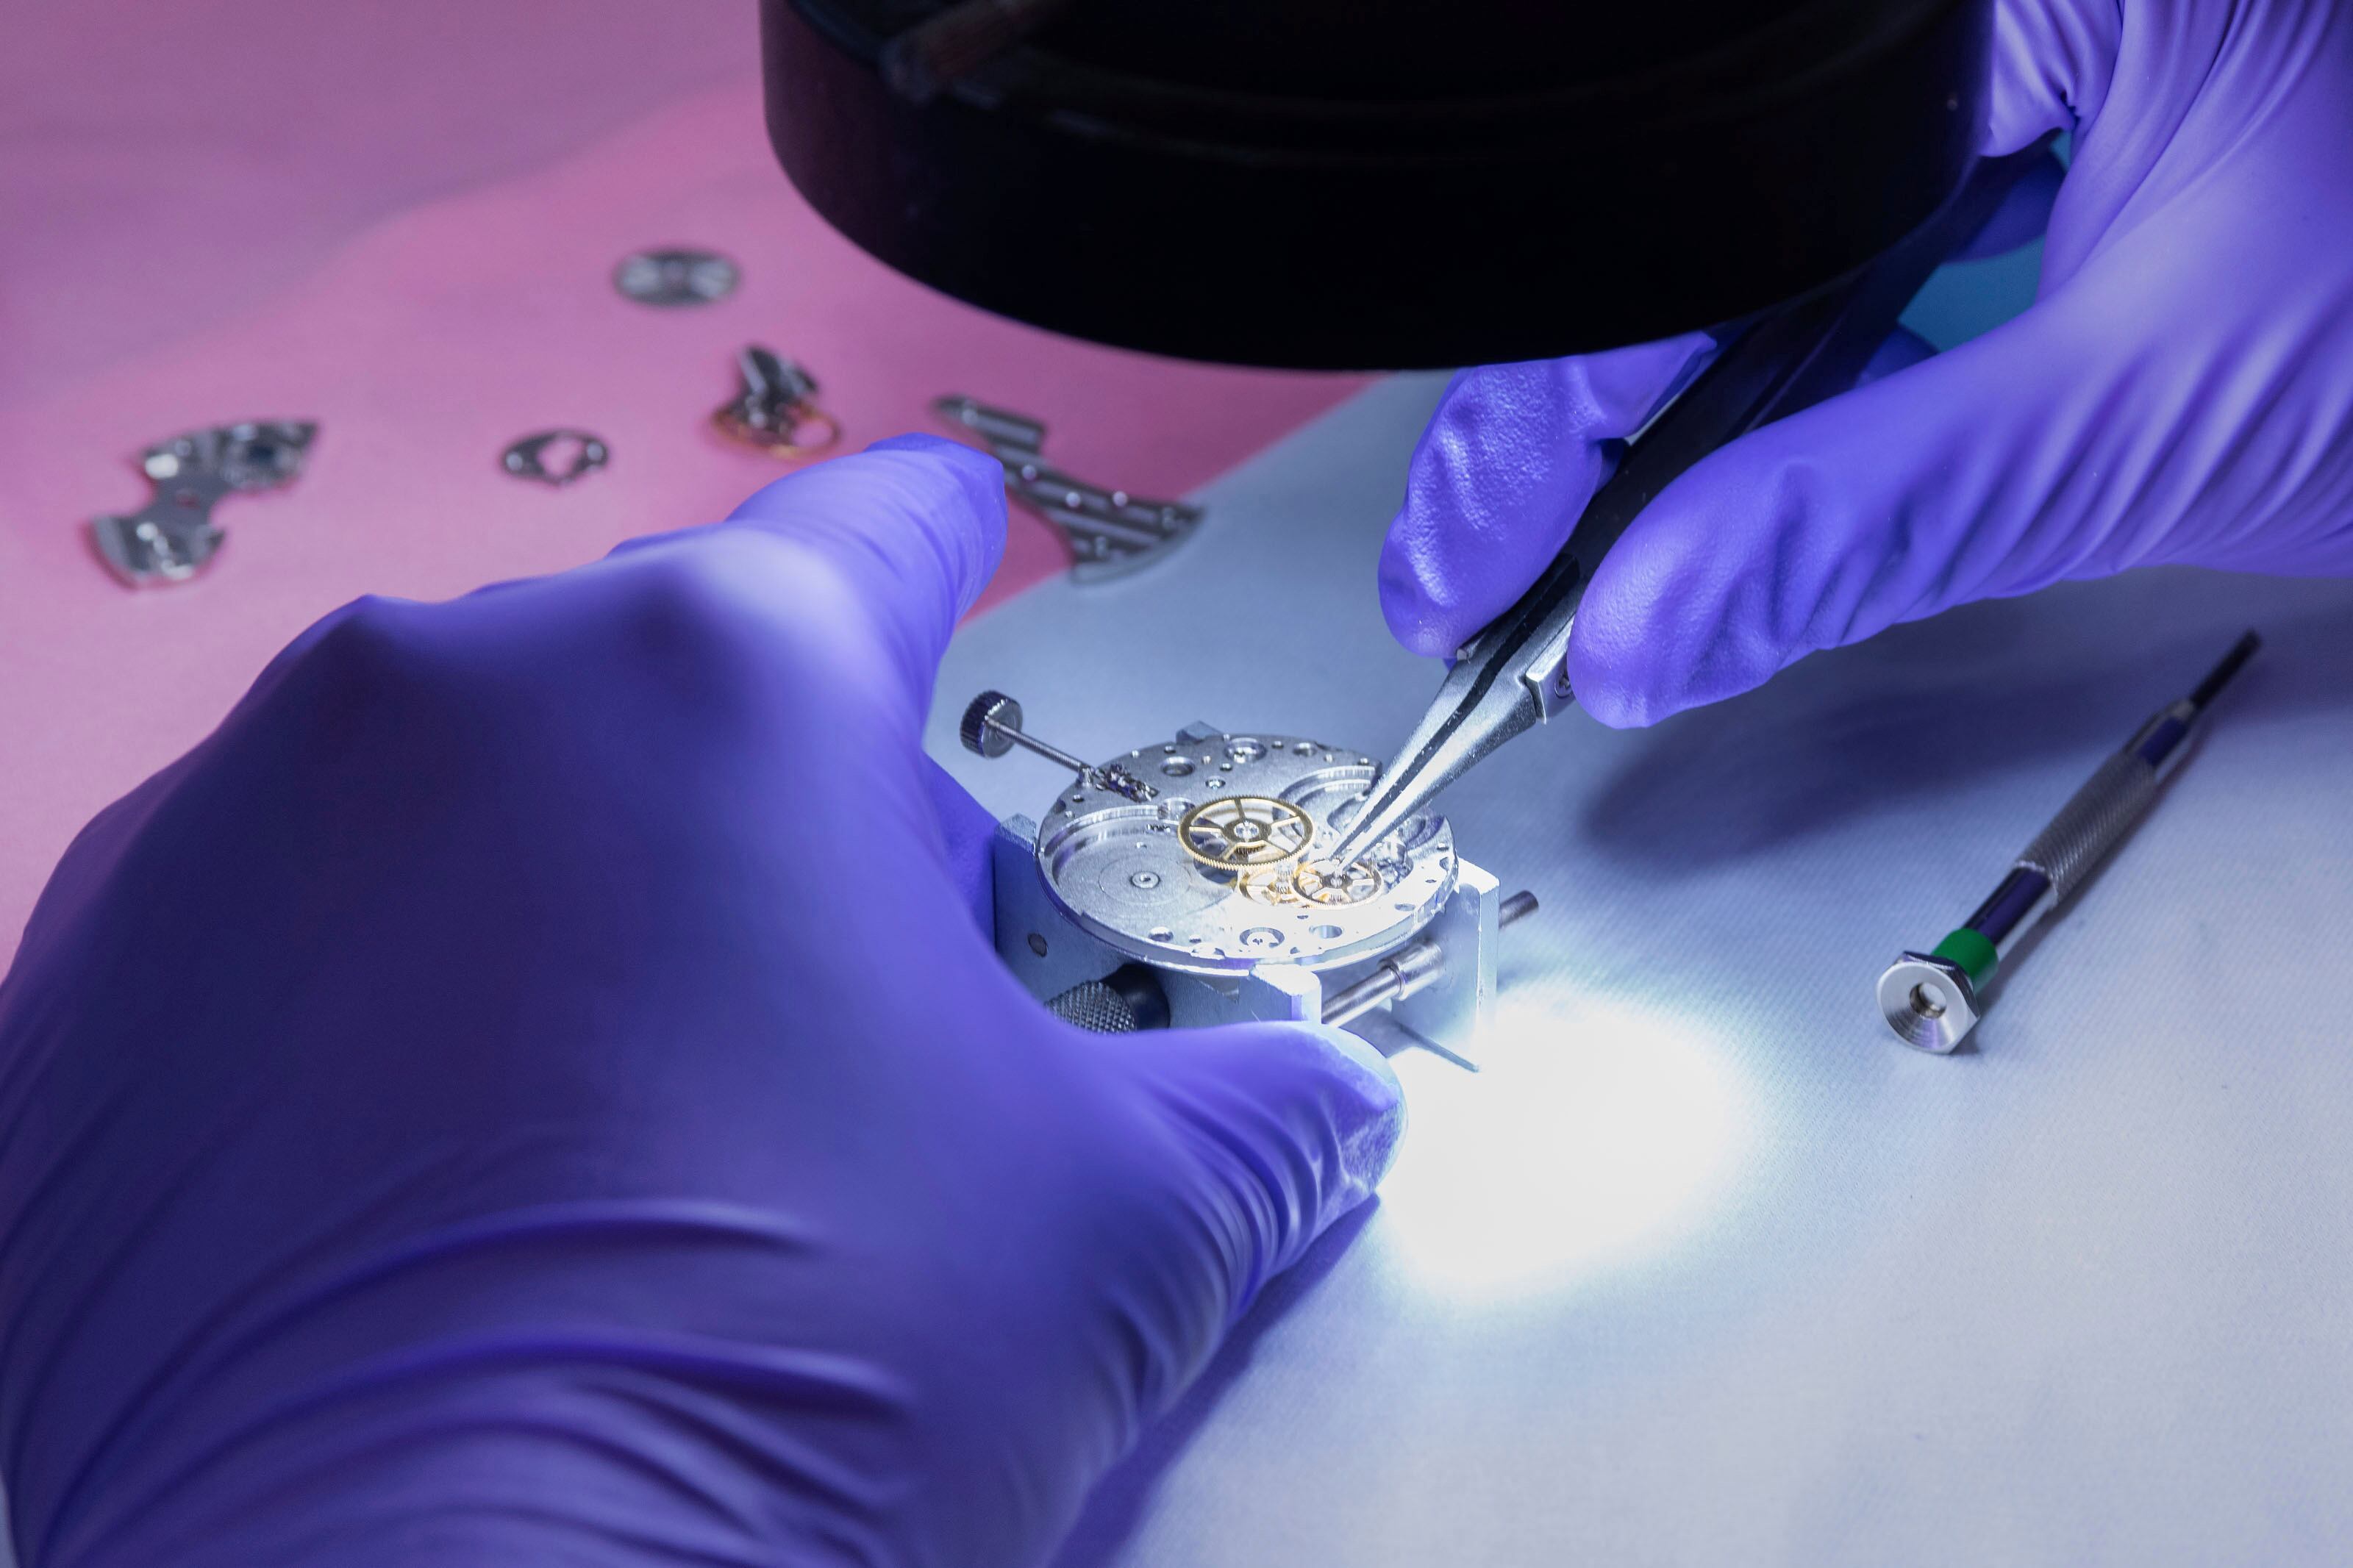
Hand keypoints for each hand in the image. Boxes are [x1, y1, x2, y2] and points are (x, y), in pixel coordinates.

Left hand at [0, 437, 1400, 1566]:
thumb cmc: (807, 1372)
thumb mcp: (1114, 1226)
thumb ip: (1251, 1113)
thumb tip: (1327, 1106)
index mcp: (721, 680)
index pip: (872, 536)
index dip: (940, 547)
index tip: (948, 539)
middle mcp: (448, 693)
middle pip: (671, 683)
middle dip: (772, 804)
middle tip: (835, 1007)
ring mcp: (228, 832)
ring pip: (461, 794)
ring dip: (564, 893)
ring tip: (623, 1118)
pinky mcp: (72, 997)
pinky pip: (280, 927)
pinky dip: (372, 996)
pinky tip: (433, 1165)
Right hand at [1381, 0, 2352, 725]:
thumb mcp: (2156, 414)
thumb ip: (1876, 520)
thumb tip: (1645, 632)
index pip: (1705, 202)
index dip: (1557, 407)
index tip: (1471, 567)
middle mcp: (1993, 4)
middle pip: (1707, 203)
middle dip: (1595, 413)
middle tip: (1496, 580)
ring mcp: (2017, 48)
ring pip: (1768, 226)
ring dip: (1681, 403)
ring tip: (1581, 548)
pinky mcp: (2049, 98)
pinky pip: (1861, 235)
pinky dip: (1793, 369)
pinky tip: (1730, 469)